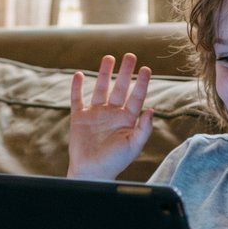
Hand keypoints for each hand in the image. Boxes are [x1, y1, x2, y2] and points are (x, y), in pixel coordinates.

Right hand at [67, 53, 153, 179]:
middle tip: (130, 56)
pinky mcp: (79, 118)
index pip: (136, 97)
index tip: (146, 68)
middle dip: (124, 72)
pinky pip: (77, 99)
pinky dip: (76, 87)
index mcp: (127, 119)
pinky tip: (77, 74)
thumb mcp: (134, 146)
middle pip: (119, 88)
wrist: (92, 172)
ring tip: (108, 58)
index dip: (141, 83)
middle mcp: (112, 114)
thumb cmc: (115, 162)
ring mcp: (95, 114)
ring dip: (104, 74)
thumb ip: (144, 129)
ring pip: (100, 89)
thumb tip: (151, 110)